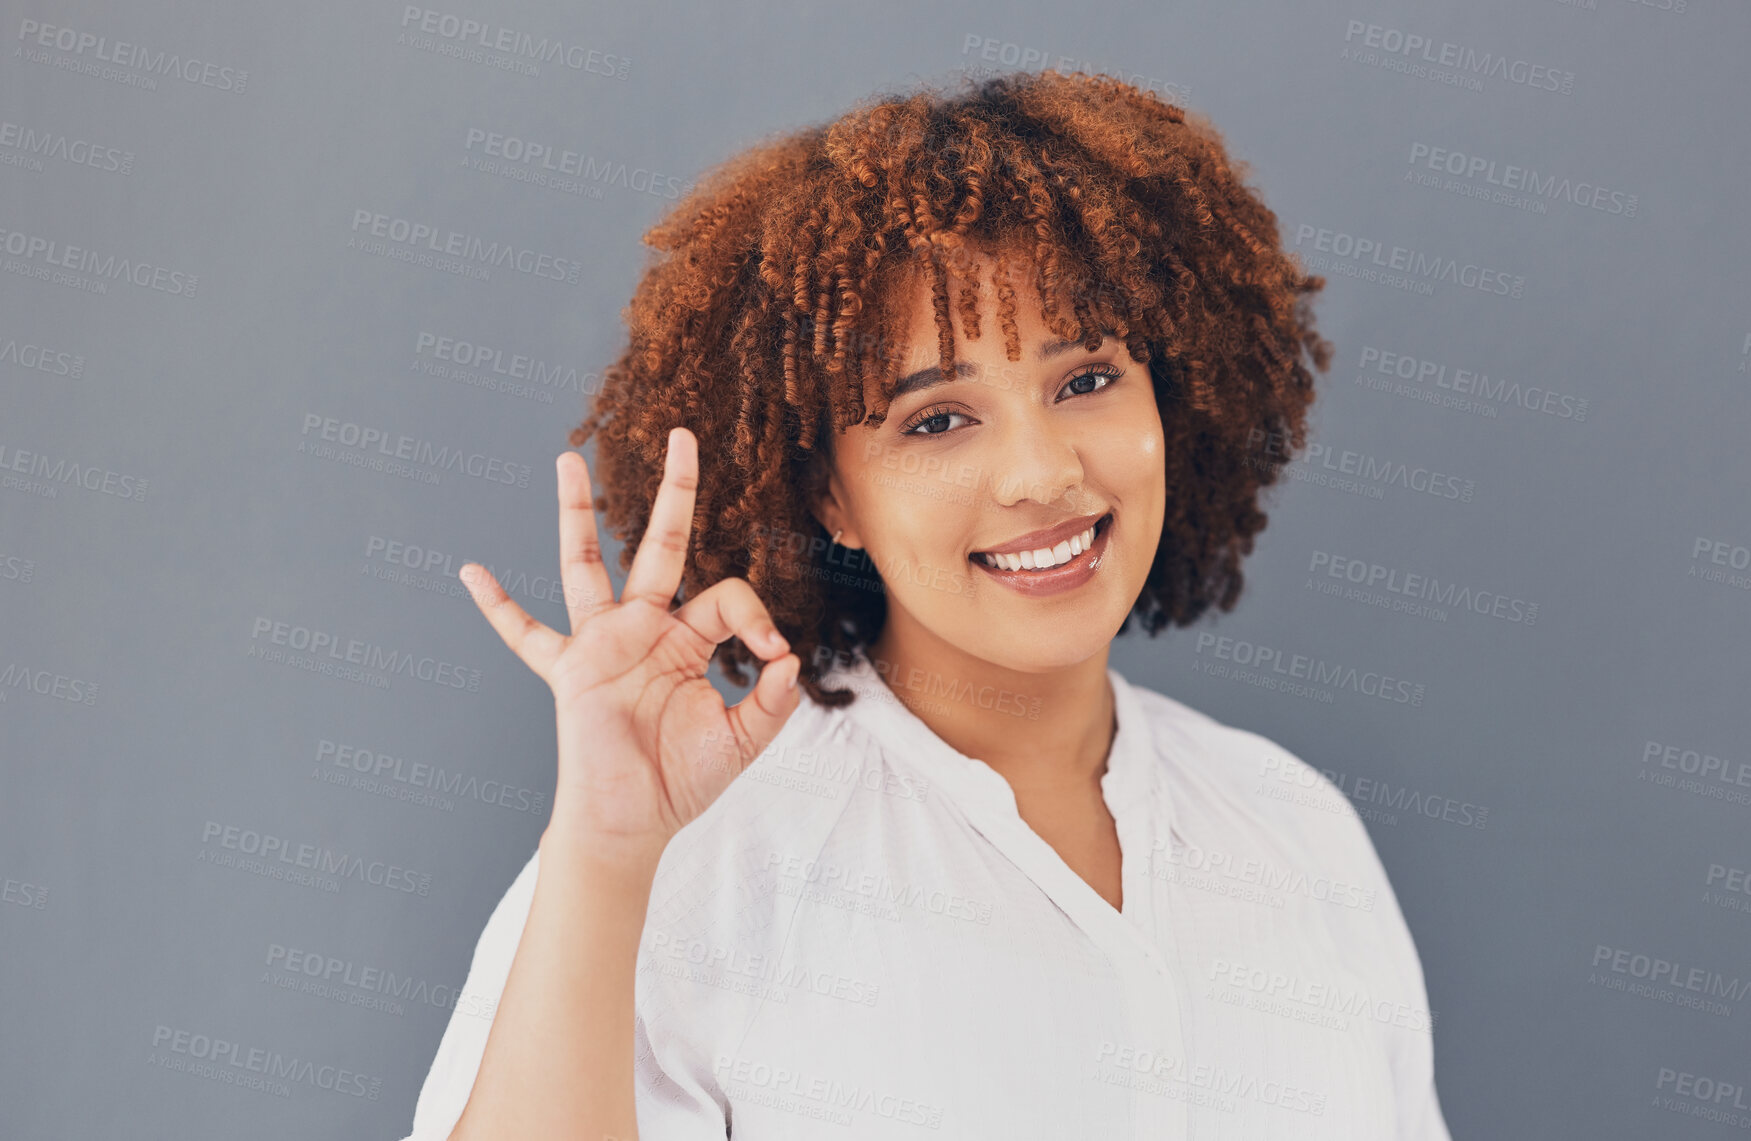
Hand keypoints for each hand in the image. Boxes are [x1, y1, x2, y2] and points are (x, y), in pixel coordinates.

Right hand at [459, 427, 801, 863]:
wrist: (633, 822)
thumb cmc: (684, 781)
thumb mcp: (743, 739)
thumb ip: (774, 700)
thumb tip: (789, 656)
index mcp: (690, 638)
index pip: (726, 593)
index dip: (755, 614)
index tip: (771, 654)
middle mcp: (645, 628)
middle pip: (660, 544)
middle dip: (674, 491)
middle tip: (685, 435)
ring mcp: (602, 644)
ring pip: (587, 563)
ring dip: (576, 512)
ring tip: (567, 458)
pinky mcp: (568, 671)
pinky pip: (526, 634)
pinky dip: (498, 607)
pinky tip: (471, 572)